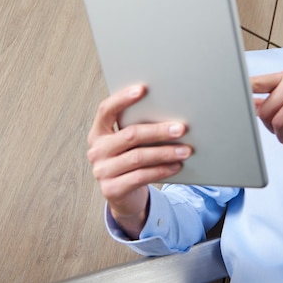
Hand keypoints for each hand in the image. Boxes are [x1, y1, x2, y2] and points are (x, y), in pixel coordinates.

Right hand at [87, 84, 191, 238]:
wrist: (122, 194)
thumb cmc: (130, 160)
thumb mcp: (129, 143)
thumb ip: (139, 128)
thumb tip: (171, 116)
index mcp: (98, 132)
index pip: (106, 110)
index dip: (122, 98)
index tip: (143, 89)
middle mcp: (97, 150)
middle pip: (130, 135)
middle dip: (158, 131)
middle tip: (181, 128)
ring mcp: (102, 171)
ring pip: (138, 157)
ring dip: (165, 152)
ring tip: (185, 150)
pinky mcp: (112, 189)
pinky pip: (141, 176)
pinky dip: (162, 170)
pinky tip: (176, 166)